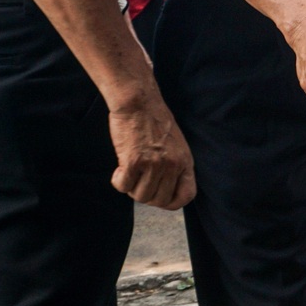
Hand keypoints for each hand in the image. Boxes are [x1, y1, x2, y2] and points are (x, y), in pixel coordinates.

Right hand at [108, 95, 195, 209]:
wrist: (139, 103)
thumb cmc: (154, 122)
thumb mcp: (176, 145)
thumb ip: (174, 166)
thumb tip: (165, 190)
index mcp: (186, 162)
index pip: (186, 196)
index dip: (171, 202)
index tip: (159, 196)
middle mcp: (173, 166)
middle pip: (159, 200)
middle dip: (146, 195)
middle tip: (138, 180)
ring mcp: (154, 164)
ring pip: (140, 196)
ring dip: (131, 188)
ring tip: (129, 172)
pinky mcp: (134, 161)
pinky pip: (123, 186)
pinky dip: (118, 181)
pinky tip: (119, 169)